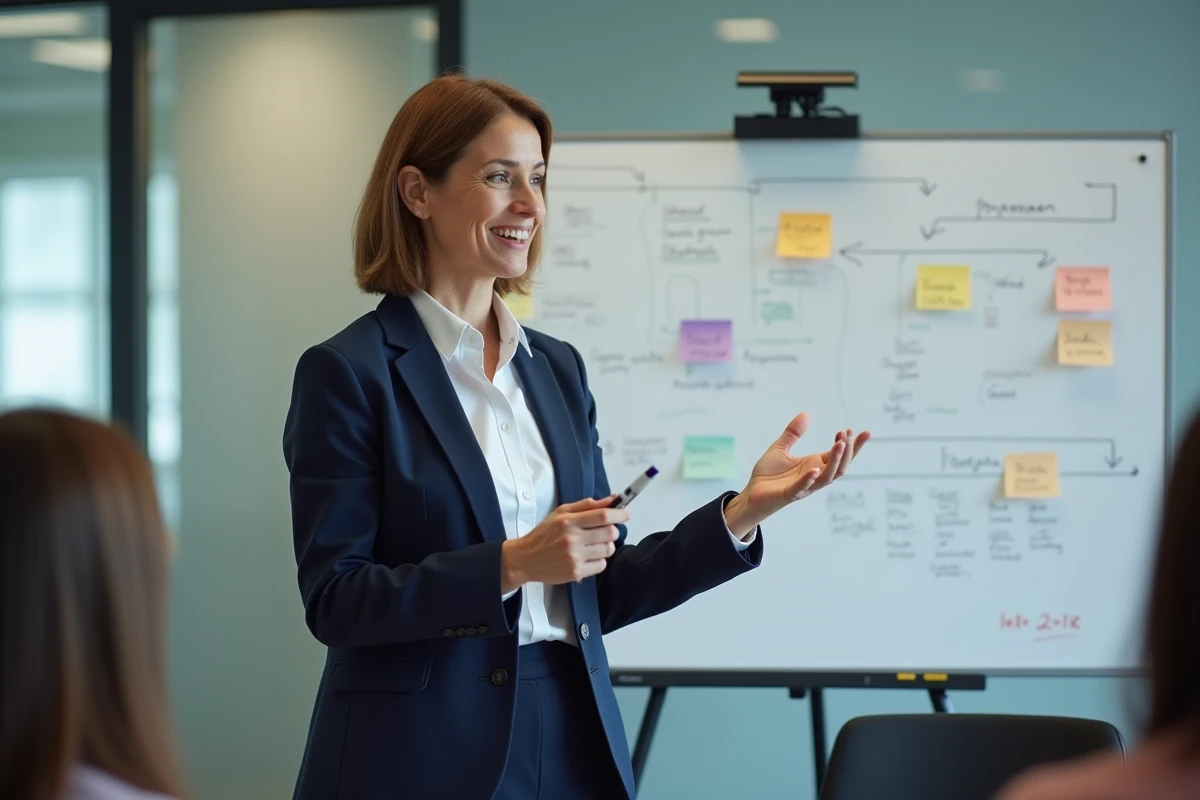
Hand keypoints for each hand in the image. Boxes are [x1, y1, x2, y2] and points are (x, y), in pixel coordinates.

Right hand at [500, 496, 625, 591]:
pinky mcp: (576, 572)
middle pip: (610, 533)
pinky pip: (601, 565)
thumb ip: (587, 505)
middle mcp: (572, 538)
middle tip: (606, 531)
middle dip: (613, 530)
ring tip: (595, 545)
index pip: (602, 515)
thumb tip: (611, 499)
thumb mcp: (561, 513)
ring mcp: (574, 557)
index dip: (619, 514)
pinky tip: (588, 557)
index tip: (624, 514)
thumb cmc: (544, 535)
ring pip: (608, 550)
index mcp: (568, 521)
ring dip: (606, 546)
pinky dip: (599, 560)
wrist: (525, 559)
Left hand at [723, 413, 870, 537]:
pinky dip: (810, 479)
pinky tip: (815, 469)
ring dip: (835, 460)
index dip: (853, 445)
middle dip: (848, 450)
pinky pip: (803, 487)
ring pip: (827, 476)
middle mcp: (814, 476)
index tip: (866, 432)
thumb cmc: (768, 475)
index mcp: (815, 465)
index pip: (839, 455)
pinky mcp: (790, 494)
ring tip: (840, 444)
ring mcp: (805, 486)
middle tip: (849, 433)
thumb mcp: (780, 448)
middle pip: (840, 465)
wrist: (752, 493)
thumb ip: (793, 433)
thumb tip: (807, 414)